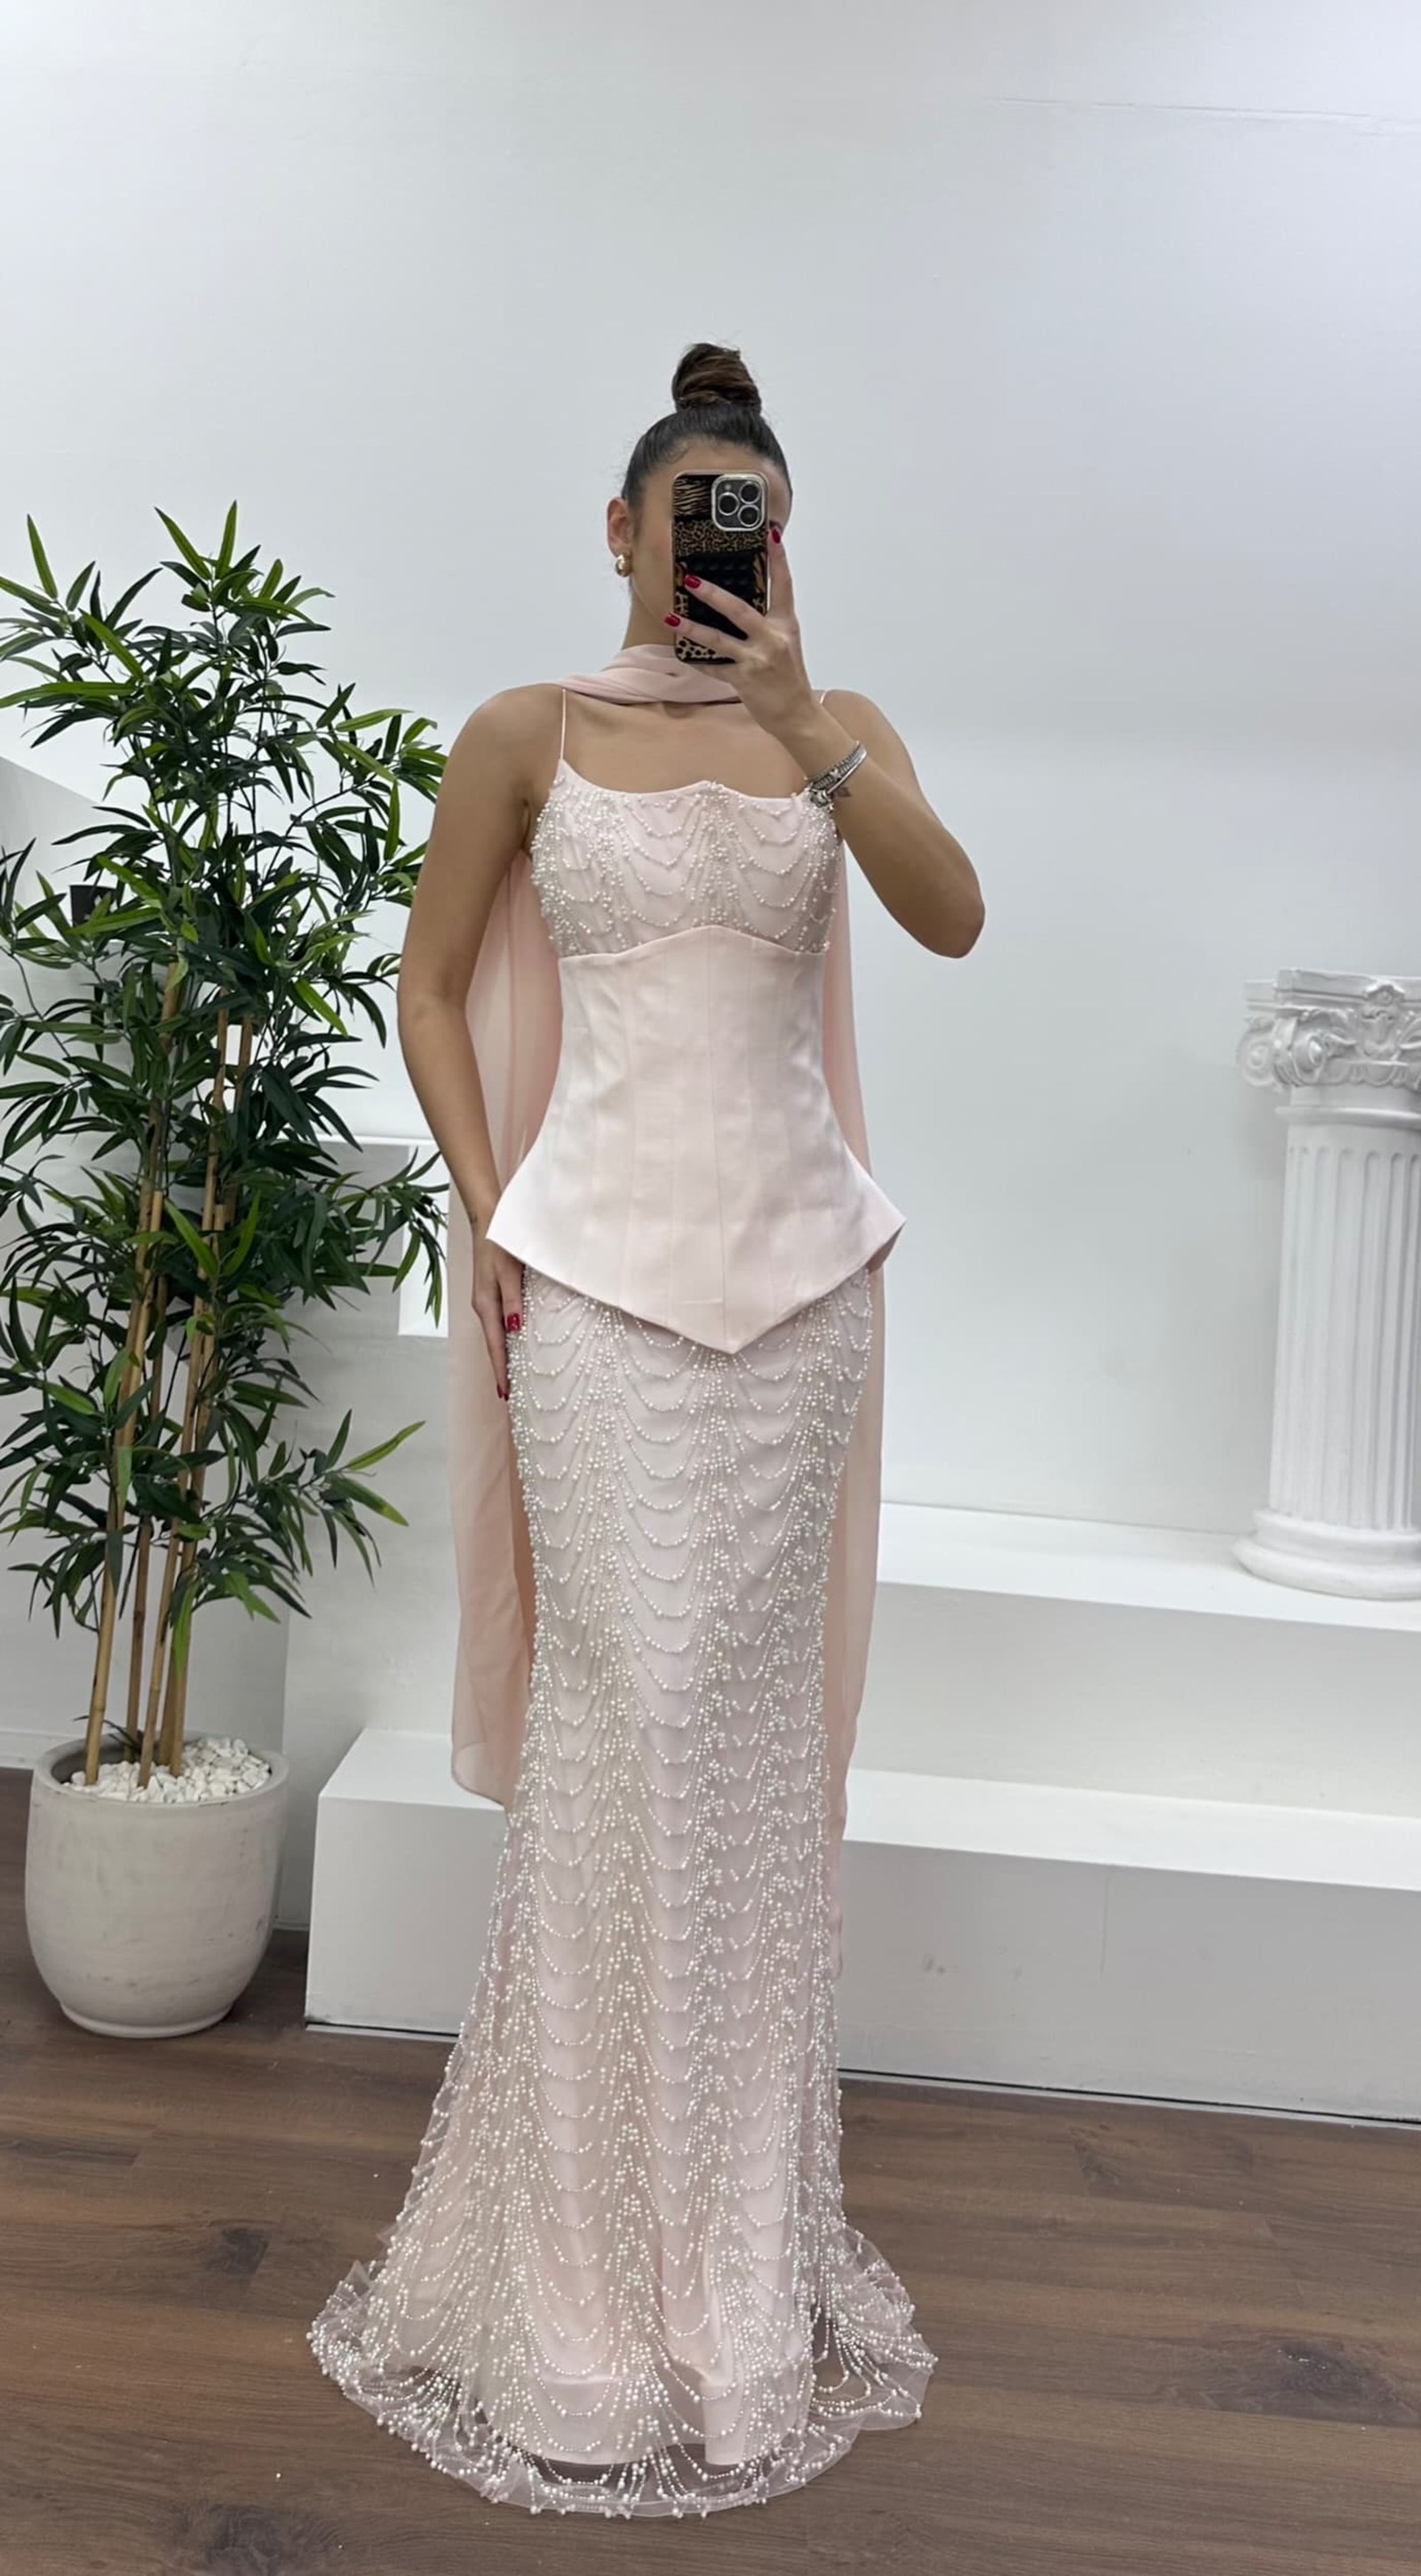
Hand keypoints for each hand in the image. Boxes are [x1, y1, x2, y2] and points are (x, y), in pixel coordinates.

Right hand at [472, 1233, 524, 1401]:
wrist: (487, 1219)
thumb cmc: (500, 1244)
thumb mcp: (510, 1273)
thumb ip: (512, 1301)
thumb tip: (514, 1330)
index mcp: (485, 1305)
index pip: (495, 1346)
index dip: (501, 1371)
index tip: (506, 1394)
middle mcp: (483, 1306)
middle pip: (493, 1345)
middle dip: (501, 1369)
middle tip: (511, 1394)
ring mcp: (485, 1300)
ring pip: (496, 1334)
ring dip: (503, 1355)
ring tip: (512, 1376)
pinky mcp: (490, 1292)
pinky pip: (498, 1322)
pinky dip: (504, 1338)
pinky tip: (513, 1343)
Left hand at [668, 527, 817, 747]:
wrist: (797, 714)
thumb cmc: (788, 677)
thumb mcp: (784, 644)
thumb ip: (766, 623)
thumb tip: (737, 602)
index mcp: (785, 625)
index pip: (784, 585)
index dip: (778, 558)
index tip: (771, 534)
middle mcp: (773, 639)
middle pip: (740, 610)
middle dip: (713, 594)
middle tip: (691, 579)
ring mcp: (758, 660)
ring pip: (719, 640)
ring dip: (693, 628)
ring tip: (672, 618)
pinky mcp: (744, 680)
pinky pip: (714, 667)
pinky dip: (697, 660)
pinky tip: (683, 652)